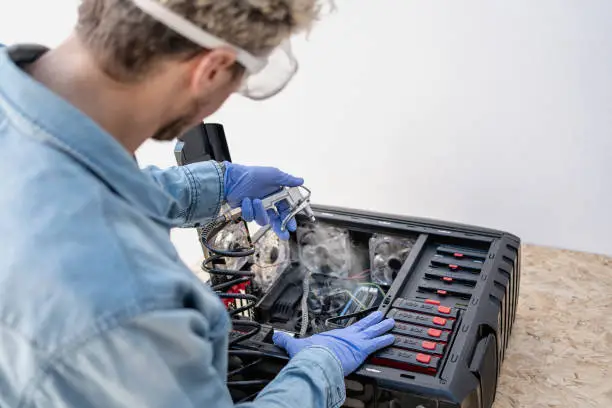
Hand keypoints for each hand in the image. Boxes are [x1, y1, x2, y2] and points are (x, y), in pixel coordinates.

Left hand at [223, 162, 303, 239]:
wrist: (231, 179)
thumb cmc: (251, 174)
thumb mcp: (272, 174)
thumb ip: (288, 179)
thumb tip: (301, 181)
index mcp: (276, 194)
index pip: (286, 209)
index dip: (290, 218)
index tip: (292, 226)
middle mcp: (268, 202)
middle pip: (277, 219)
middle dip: (280, 228)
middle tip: (284, 234)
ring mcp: (258, 208)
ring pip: (263, 220)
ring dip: (260, 212)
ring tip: (255, 200)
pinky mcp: (248, 212)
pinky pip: (251, 217)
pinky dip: (248, 209)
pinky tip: (245, 200)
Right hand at [272, 311, 394, 375]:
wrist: (314, 360)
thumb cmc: (307, 356)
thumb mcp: (296, 347)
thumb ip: (287, 341)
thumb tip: (276, 337)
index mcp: (332, 336)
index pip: (346, 330)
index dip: (354, 327)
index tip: (358, 323)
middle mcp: (345, 336)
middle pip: (361, 325)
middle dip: (372, 320)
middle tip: (381, 314)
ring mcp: (354, 341)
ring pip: (371, 331)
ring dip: (382, 327)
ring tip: (391, 322)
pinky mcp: (361, 349)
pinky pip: (376, 343)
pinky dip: (384, 340)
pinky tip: (392, 337)